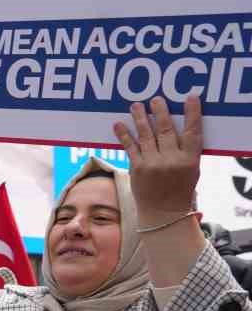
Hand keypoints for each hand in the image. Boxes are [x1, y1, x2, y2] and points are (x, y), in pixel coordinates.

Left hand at [116, 95, 202, 219]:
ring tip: (135, 105)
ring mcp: (153, 164)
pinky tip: (118, 124)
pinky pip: (130, 147)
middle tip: (156, 99)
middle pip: (166, 130)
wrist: (163, 212)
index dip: (192, 113)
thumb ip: (185, 150)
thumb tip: (178, 125)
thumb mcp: (191, 169)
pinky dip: (124, 135)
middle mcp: (171, 160)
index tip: (190, 98)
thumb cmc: (179, 188)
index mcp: (190, 160)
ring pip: (146, 136)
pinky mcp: (137, 169)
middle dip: (160, 112)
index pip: (192, 132)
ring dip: (140, 118)